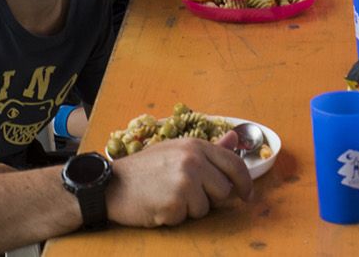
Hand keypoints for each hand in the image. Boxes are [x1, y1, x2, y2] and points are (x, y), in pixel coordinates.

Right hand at [106, 137, 253, 227]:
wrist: (111, 185)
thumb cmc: (144, 169)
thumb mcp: (176, 150)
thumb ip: (208, 150)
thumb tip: (235, 139)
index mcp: (195, 146)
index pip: (234, 164)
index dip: (244, 182)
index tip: (246, 194)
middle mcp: (193, 161)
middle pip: (224, 191)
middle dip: (209, 199)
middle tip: (186, 195)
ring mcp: (184, 182)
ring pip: (205, 209)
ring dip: (189, 210)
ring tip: (168, 197)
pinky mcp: (174, 203)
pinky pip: (185, 219)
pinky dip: (173, 217)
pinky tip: (158, 206)